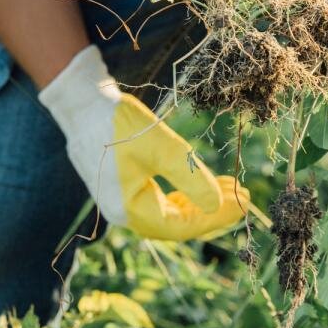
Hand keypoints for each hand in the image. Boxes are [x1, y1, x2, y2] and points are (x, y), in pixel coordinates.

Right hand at [38, 46, 247, 239]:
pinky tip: (201, 184)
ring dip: (200, 202)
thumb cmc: (118, 123)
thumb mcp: (161, 148)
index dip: (216, 217)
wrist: (82, 101)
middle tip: (244, 196)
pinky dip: (183, 194)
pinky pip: (159, 200)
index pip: (182, 226)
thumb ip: (190, 179)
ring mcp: (122, 200)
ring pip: (169, 212)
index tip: (245, 201)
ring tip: (229, 188)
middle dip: (212, 211)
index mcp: (129, 210)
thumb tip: (217, 205)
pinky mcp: (123, 186)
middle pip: (177, 224)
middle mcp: (124, 212)